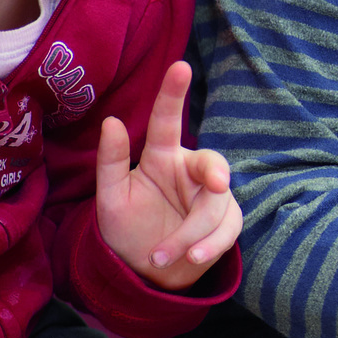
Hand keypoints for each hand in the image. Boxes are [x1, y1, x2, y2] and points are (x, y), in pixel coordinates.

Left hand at [95, 61, 241, 290]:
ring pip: (217, 206)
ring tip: (162, 256)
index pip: (168, 121)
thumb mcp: (110, 198)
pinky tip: (190, 258)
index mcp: (161, 157)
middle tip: (216, 184)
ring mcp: (213, 198)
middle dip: (215, 174)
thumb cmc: (127, 230)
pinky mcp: (226, 223)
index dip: (173, 94)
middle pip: (212, 164)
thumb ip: (111, 162)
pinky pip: (227, 230)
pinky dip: (208, 246)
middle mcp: (191, 173)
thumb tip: (112, 122)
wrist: (147, 270)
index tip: (181, 67)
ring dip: (191, 234)